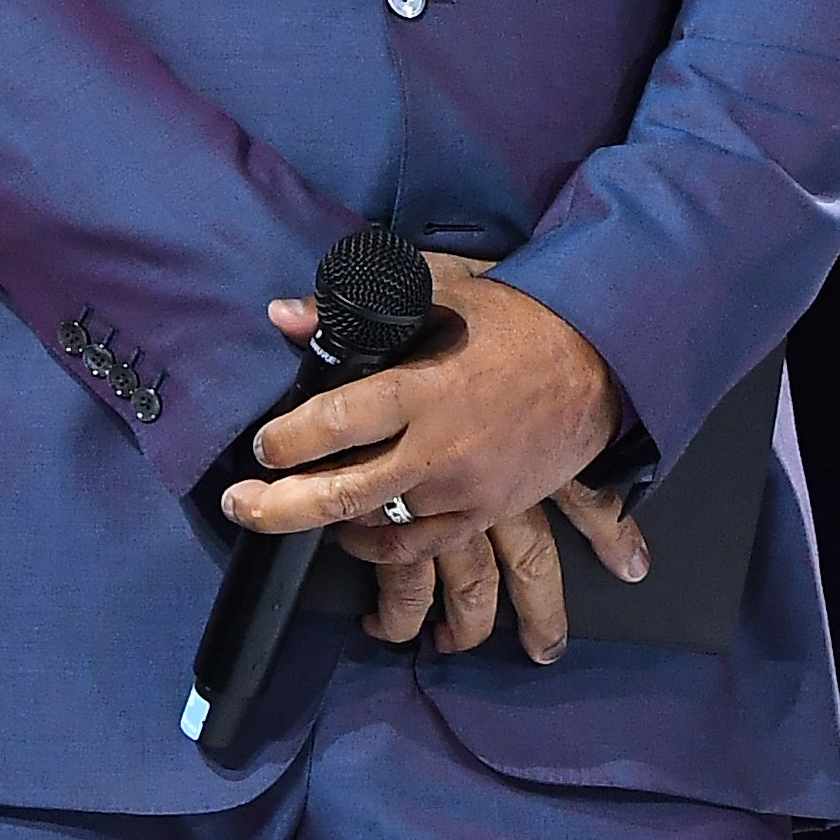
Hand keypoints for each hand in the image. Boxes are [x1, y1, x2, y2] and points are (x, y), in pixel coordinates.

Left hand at [217, 255, 649, 661]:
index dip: (286, 439)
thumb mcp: (438, 292)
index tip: (261, 446)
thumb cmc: (515, 318)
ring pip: (380, 529)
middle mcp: (440, 450)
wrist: (602, 361)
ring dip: (326, 530)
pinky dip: (381, 547)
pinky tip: (354, 536)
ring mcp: (466, 490)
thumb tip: (284, 315)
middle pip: (344, 493)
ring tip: (286, 519)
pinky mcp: (488, 512)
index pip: (335, 421)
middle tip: (238, 507)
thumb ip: (355, 307)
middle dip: (279, 507)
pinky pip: (423, 547)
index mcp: (423, 388)